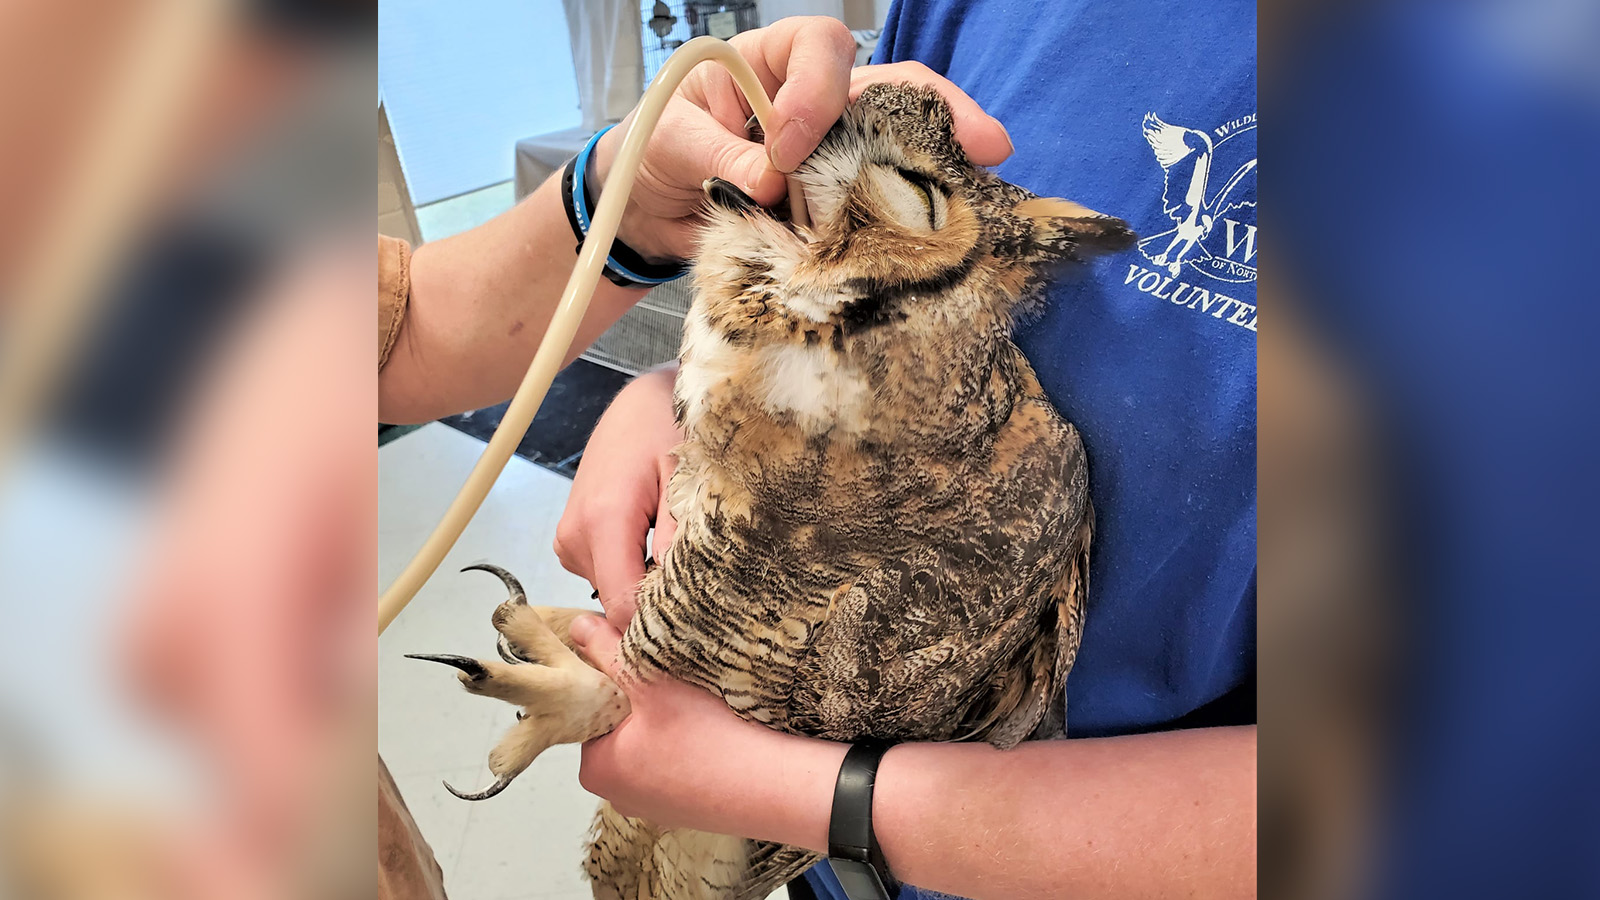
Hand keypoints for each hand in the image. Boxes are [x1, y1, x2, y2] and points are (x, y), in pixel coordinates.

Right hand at [554, 365, 681, 627]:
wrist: (642, 400)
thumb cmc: (669, 426)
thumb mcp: (687, 479)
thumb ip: (680, 541)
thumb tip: (684, 601)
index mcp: (602, 520)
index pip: (624, 607)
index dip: (660, 630)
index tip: (699, 632)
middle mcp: (575, 536)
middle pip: (618, 604)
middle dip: (658, 606)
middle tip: (703, 583)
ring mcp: (569, 540)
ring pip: (614, 591)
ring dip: (647, 583)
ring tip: (677, 544)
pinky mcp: (572, 540)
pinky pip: (608, 574)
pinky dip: (635, 568)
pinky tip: (656, 537)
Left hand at [568, 615, 844, 848]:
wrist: (778, 788)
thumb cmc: (712, 738)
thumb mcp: (650, 681)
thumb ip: (607, 651)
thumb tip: (577, 628)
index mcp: (596, 770)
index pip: (589, 708)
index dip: (613, 675)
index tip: (639, 658)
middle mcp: (619, 796)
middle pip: (620, 726)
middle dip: (642, 699)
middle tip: (672, 678)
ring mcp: (656, 806)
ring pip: (652, 743)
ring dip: (670, 719)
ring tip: (699, 702)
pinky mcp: (689, 808)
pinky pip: (680, 763)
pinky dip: (693, 743)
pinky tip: (716, 729)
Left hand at [593, 16, 1014, 260]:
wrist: (641, 214)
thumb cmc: (652, 154)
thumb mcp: (666, 142)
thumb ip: (713, 154)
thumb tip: (769, 180)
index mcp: (772, 62)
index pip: (819, 48)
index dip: (816, 89)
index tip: (786, 145)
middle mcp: (815, 102)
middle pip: (891, 90)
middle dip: (942, 112)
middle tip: (986, 144)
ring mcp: (833, 156)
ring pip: (899, 149)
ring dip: (940, 171)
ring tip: (981, 196)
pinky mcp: (833, 208)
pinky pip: (877, 208)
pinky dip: (906, 224)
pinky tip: (939, 240)